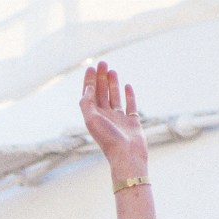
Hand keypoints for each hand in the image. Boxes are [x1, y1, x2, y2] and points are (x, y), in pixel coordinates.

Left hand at [79, 61, 148, 178]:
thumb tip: (87, 88)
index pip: (90, 94)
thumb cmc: (108, 139)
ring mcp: (118, 119)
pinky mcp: (131, 122)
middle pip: (101, 93)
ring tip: (112, 70)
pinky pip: (130, 105)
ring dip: (112, 84)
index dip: (90, 81)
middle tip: (103, 63)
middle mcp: (105, 117)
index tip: (92, 67)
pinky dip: (128, 95)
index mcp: (93, 117)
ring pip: (114, 97)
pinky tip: (127, 86)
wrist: (126, 155)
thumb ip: (87, 103)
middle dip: (101, 78)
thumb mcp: (91, 119)